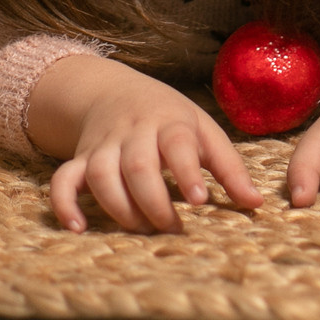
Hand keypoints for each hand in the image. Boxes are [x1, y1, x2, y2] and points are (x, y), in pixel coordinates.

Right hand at [27, 54, 261, 232]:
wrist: (112, 91)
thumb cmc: (170, 118)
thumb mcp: (203, 131)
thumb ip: (229, 167)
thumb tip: (256, 204)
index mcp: (170, 122)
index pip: (178, 144)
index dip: (186, 172)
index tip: (199, 201)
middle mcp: (134, 132)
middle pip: (137, 166)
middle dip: (154, 202)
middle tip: (172, 227)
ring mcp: (103, 145)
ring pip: (101, 175)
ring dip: (119, 208)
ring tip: (142, 229)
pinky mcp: (79, 159)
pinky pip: (63, 180)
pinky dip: (65, 204)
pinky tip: (78, 228)